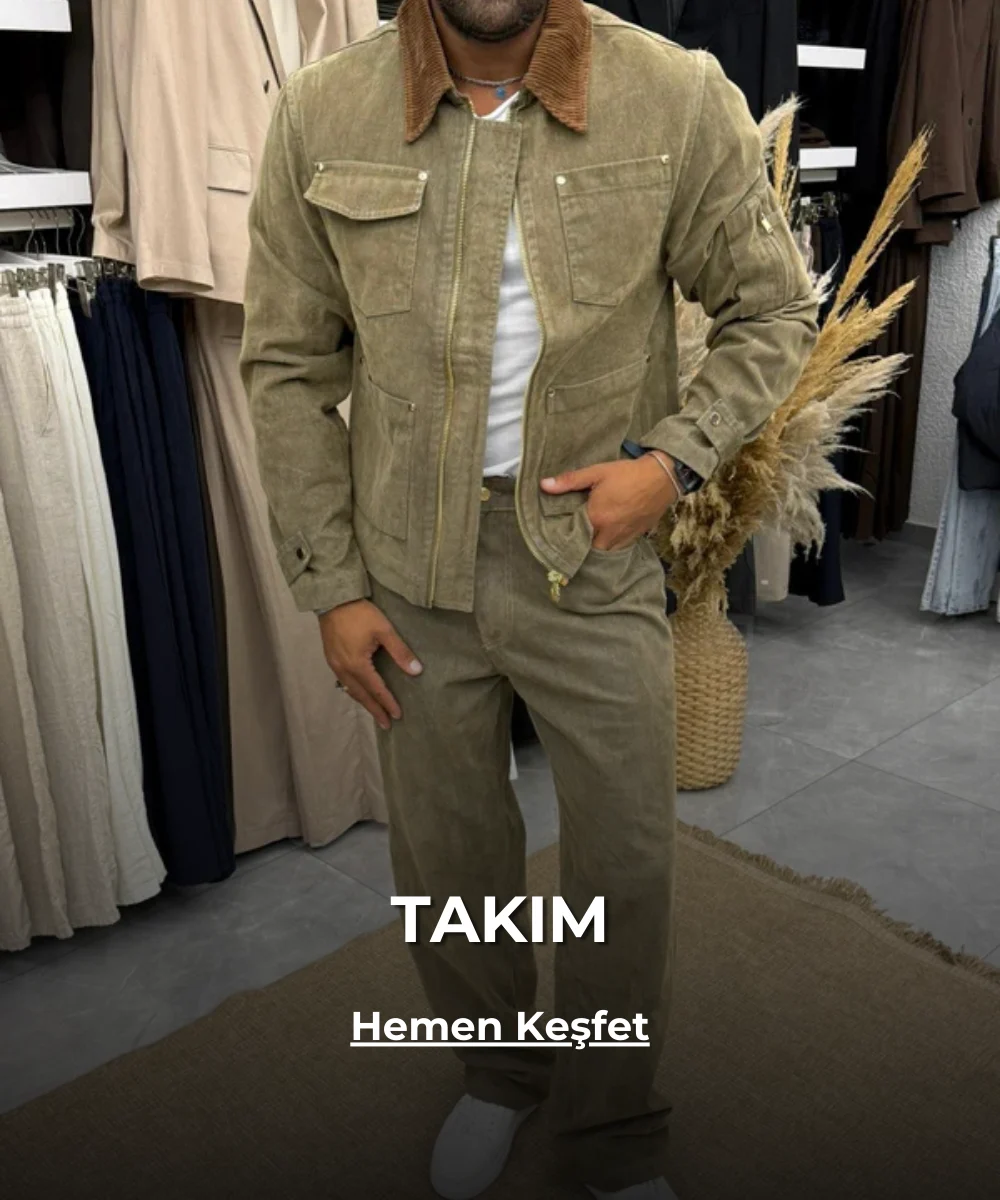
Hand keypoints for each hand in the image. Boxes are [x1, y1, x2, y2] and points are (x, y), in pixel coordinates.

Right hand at [319, 599, 422, 730]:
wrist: (333, 599)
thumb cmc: (360, 614)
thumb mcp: (384, 631)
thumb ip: (400, 652)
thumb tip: (417, 671)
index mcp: (358, 665)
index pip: (377, 690)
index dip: (388, 703)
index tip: (398, 715)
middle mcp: (344, 669)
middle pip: (361, 695)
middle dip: (374, 710)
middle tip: (386, 724)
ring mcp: (334, 664)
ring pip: (350, 690)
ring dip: (363, 702)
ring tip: (373, 711)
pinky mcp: (330, 657)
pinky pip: (343, 681)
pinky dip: (353, 691)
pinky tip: (358, 691)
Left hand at [540, 454, 678, 550]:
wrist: (662, 477)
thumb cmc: (628, 473)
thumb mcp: (597, 472)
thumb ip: (570, 481)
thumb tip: (544, 485)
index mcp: (596, 518)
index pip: (574, 536)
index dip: (565, 536)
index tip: (557, 535)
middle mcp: (609, 533)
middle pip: (588, 549)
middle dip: (581, 545)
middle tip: (573, 537)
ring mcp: (623, 537)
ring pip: (603, 552)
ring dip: (595, 547)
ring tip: (588, 539)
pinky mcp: (636, 537)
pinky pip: (618, 549)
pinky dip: (610, 546)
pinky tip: (606, 537)